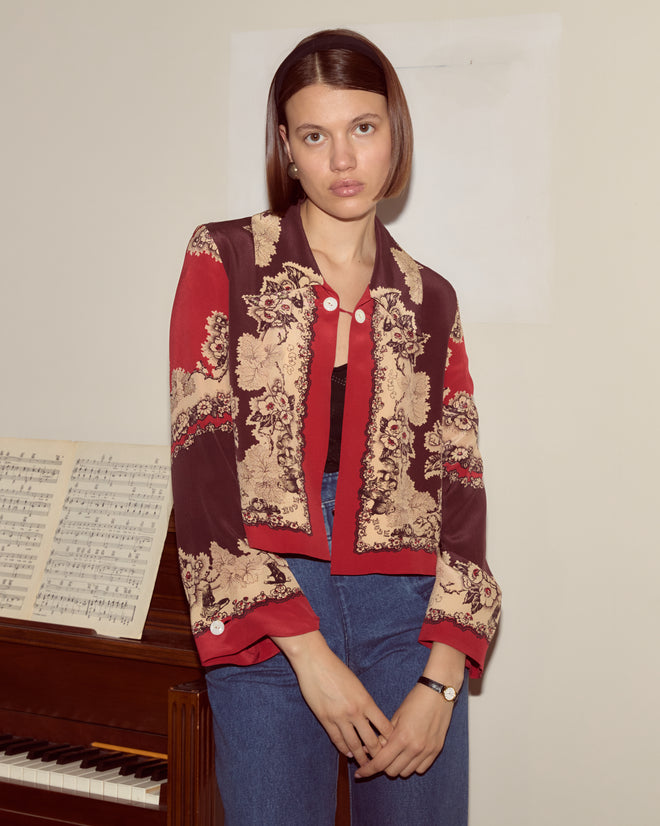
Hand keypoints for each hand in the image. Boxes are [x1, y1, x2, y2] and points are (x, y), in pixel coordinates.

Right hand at [272, 631, 392, 766]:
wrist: (315, 662)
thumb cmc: (336, 669)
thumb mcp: (356, 684)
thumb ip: (364, 701)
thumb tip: (370, 717)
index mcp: (365, 700)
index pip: (383, 726)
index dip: (388, 738)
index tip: (392, 746)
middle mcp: (354, 712)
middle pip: (370, 741)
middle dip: (376, 753)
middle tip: (381, 762)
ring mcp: (339, 717)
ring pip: (353, 745)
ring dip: (360, 756)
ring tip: (365, 764)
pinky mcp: (325, 720)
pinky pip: (337, 740)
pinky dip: (343, 749)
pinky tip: (347, 753)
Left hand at [355, 642, 465, 778]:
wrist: (439, 693)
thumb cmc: (415, 700)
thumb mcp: (396, 716)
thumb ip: (384, 735)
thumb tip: (368, 749)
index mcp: (401, 737)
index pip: (380, 763)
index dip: (368, 770)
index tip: (360, 773)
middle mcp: (414, 748)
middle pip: (392, 771)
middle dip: (383, 766)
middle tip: (380, 756)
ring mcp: (427, 751)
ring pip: (406, 772)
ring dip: (397, 766)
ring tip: (395, 754)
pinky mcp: (436, 751)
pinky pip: (420, 769)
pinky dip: (412, 765)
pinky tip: (409, 754)